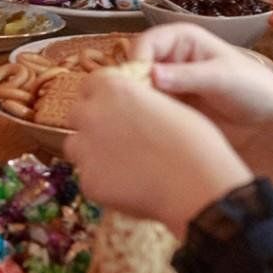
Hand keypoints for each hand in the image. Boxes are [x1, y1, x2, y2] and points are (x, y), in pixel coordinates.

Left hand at [63, 64, 252, 231]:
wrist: (197, 187)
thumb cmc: (195, 142)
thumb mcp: (168, 105)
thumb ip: (139, 102)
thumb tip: (133, 109)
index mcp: (113, 88)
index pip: (90, 84)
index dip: (101, 96)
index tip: (112, 108)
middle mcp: (91, 114)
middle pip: (76, 114)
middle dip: (91, 123)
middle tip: (115, 138)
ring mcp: (85, 149)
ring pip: (74, 147)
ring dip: (90, 152)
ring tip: (121, 165)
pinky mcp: (88, 181)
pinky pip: (87, 179)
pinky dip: (102, 182)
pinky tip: (128, 188)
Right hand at [132, 23, 272, 183]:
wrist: (269, 123)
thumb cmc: (252, 89)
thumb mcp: (221, 78)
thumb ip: (187, 77)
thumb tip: (151, 75)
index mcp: (182, 39)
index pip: (145, 44)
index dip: (137, 62)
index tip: (137, 87)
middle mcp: (170, 58)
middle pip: (135, 66)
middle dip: (132, 84)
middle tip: (137, 108)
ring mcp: (167, 84)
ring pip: (137, 89)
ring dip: (137, 103)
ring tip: (144, 120)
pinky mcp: (168, 108)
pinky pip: (146, 109)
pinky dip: (144, 117)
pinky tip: (149, 129)